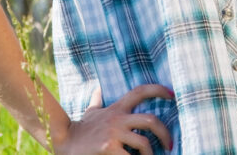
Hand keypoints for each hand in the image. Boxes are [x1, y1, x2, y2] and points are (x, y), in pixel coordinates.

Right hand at [55, 84, 173, 154]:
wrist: (64, 142)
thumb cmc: (81, 130)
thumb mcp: (91, 112)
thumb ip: (97, 100)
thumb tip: (97, 88)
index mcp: (117, 108)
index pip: (140, 91)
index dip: (158, 89)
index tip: (172, 95)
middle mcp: (118, 118)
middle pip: (150, 120)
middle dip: (165, 133)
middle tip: (170, 145)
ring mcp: (113, 134)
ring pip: (144, 143)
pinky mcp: (108, 149)